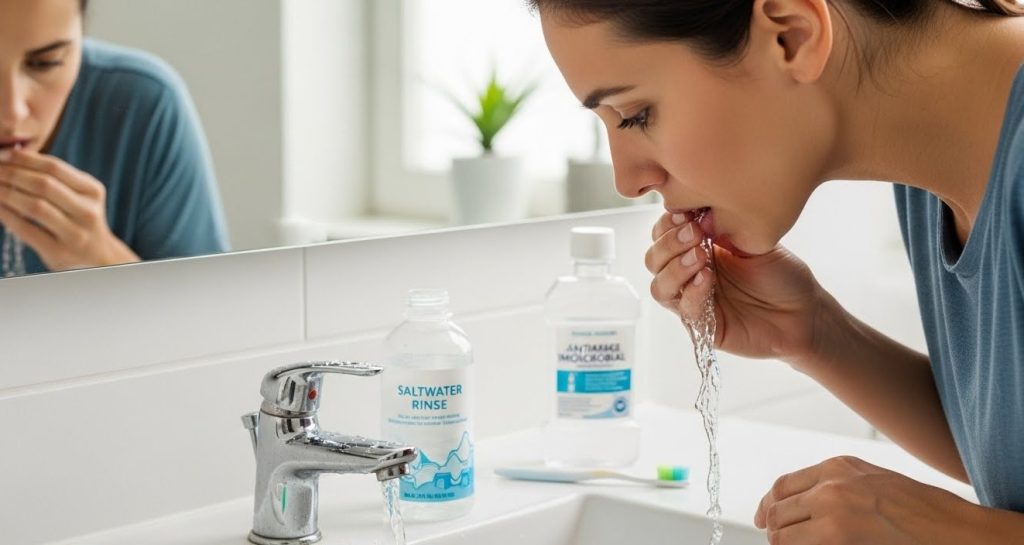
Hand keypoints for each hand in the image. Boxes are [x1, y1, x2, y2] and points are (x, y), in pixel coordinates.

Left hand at [0, 148, 137, 270]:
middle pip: (43, 185)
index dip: (25, 159)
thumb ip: (55, 178)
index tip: (4, 154)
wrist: (98, 258)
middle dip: (12, 174)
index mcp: (93, 191)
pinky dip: (7, 215)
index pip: (55, 167)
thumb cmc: (80, 220)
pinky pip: (26, 229)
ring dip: (6, 193)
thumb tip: (13, 155)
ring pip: (34, 206)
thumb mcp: (79, 196)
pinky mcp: (58, 251)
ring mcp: (74, 234)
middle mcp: (87, 212)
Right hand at [646, 211, 828, 362]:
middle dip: (669, 244)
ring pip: (660, 287)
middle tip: (694, 235)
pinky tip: (707, 279)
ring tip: (700, 257)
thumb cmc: (782, 277)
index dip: (668, 225)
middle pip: (654, 260)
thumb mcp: (753, 241)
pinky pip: (684, 309)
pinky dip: (691, 292)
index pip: (664, 234)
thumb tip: (696, 213)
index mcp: (698, 248)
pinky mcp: (703, 326)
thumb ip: (722, 229)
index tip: (686, 214)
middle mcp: (690, 274)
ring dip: (674, 269)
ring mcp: (694, 300)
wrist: (805, 313)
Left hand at [755, 456, 984, 544]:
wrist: (954, 530)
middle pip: (778, 512)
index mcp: (836, 467)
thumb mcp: (873, 480)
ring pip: (783, 537)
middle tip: (782, 542)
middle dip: (776, 531)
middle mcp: (829, 486)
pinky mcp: (838, 539)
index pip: (782, 486)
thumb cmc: (922, 509)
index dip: (767, 505)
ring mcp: (832, 514)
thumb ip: (835, 486)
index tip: (763, 519)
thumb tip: (802, 503)